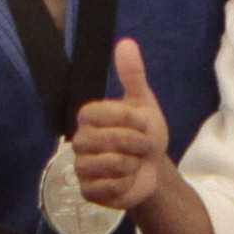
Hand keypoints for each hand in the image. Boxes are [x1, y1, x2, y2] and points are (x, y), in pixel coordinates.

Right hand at [67, 39, 175, 212]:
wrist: (153, 169)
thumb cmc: (144, 133)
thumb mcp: (143, 102)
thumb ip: (132, 75)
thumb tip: (126, 43)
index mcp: (89, 117)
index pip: (100, 112)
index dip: (128, 119)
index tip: (143, 122)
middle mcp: (80, 140)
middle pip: (107, 139)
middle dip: (136, 143)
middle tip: (144, 146)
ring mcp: (81, 167)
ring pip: (108, 164)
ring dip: (133, 164)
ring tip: (135, 163)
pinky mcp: (87, 191)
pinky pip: (107, 187)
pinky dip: (125, 184)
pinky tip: (127, 180)